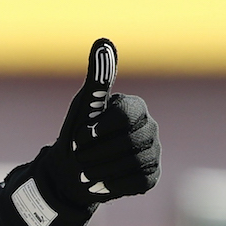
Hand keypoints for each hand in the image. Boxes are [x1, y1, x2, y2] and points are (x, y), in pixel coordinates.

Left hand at [42, 38, 160, 206]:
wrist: (70, 173)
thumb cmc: (77, 135)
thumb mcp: (83, 106)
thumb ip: (98, 76)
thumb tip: (103, 41)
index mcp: (135, 108)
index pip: (126, 114)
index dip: (100, 128)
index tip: (82, 135)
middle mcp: (150, 128)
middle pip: (128, 141)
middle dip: (96, 152)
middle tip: (79, 156)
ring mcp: (154, 153)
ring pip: (132, 162)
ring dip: (100, 169)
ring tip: (86, 170)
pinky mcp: (151, 177)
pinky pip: (136, 182)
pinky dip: (112, 184)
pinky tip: (100, 182)